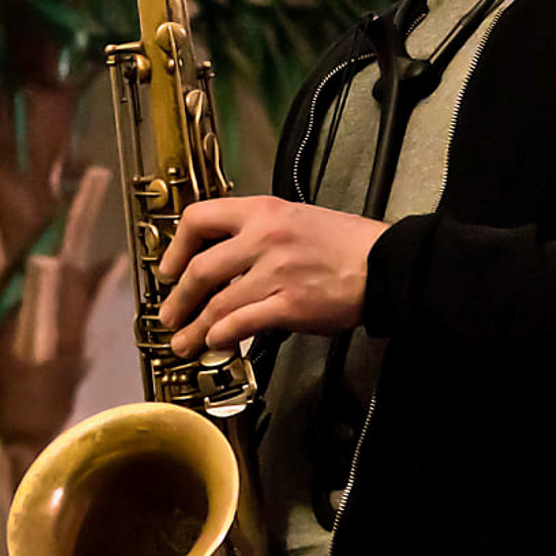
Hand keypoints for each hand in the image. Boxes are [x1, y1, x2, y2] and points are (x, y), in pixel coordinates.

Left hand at [155, 196, 387, 354]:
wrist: (386, 264)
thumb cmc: (349, 244)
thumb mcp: (298, 219)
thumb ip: (260, 233)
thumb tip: (228, 260)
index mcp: (264, 211)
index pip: (198, 219)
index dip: (175, 247)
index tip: (169, 268)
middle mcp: (263, 239)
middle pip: (199, 270)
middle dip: (178, 299)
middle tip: (170, 314)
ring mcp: (275, 273)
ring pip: (216, 304)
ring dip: (194, 328)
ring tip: (184, 343)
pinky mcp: (289, 306)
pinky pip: (241, 324)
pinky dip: (222, 337)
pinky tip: (217, 343)